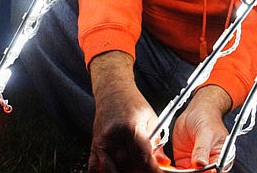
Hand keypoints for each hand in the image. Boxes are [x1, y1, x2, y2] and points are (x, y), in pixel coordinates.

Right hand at [87, 51, 169, 172]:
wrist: (113, 91)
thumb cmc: (132, 102)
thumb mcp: (151, 119)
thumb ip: (157, 143)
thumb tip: (163, 164)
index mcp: (130, 128)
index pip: (144, 159)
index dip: (153, 170)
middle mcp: (113, 137)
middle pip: (129, 166)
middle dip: (141, 170)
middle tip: (148, 167)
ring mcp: (101, 143)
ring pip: (113, 170)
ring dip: (126, 171)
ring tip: (135, 167)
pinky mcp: (94, 146)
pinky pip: (96, 168)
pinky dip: (106, 172)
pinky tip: (116, 169)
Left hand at [172, 86, 232, 169]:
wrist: (196, 111)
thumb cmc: (207, 118)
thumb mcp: (206, 132)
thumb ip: (202, 149)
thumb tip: (201, 163)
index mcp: (221, 158)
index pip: (214, 171)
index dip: (204, 172)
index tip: (195, 168)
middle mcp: (209, 163)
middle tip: (182, 165)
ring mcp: (195, 164)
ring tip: (171, 169)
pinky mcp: (184, 162)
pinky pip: (177, 171)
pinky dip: (171, 171)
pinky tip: (166, 167)